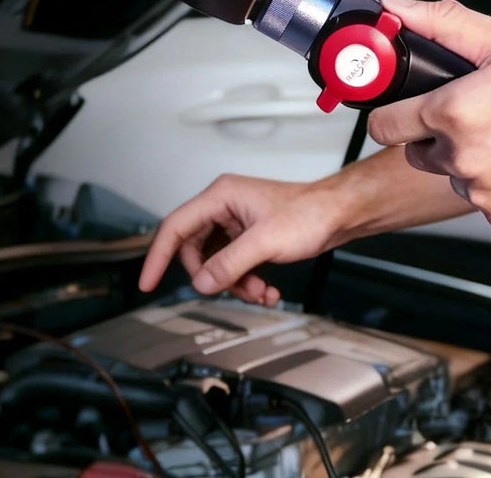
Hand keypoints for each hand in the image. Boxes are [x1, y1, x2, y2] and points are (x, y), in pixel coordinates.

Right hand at [137, 174, 342, 304]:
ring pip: (217, 262)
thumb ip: (228, 264)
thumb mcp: (265, 242)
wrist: (342, 214)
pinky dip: (248, 281)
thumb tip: (200, 284)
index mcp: (221, 197)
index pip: (175, 227)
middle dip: (213, 277)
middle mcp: (225, 206)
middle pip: (196, 250)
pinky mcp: (253, 236)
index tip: (147, 285)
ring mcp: (239, 222)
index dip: (158, 257)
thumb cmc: (310, 215)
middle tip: (231, 291)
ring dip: (235, 283)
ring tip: (260, 293)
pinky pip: (236, 264)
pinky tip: (267, 292)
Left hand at [368, 0, 490, 235]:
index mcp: (454, 113)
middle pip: (418, 151)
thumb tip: (394, 9)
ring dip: (474, 159)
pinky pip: (487, 201)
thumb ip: (445, 24)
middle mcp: (461, 160)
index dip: (395, 110)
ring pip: (455, 176)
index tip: (414, 104)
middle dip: (440, 134)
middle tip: (486, 114)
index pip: (383, 124)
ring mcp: (482, 195)